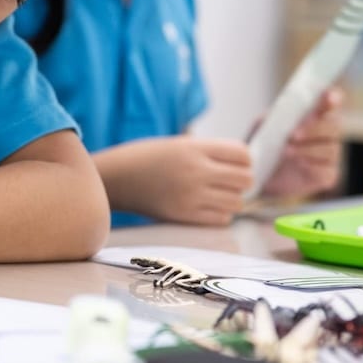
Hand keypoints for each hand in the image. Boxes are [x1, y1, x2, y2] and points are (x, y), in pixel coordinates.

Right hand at [115, 135, 251, 225]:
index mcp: (195, 149)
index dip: (245, 160)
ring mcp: (191, 196)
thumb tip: (244, 166)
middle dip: (242, 180)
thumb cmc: (149, 158)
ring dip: (232, 198)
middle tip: (231, 180)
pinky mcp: (184, 216)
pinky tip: (207, 206)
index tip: (237, 163)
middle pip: (245, 179)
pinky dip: (220, 213)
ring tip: (217, 194)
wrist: (117, 177)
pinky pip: (221, 219)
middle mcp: (196, 171)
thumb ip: (210, 153)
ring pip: (236, 202)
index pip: (242, 154)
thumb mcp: (180, 144)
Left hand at [261, 85, 344, 199]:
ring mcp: (329, 155)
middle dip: (314, 129)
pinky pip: (326, 169)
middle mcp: (326, 134)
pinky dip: (311, 166)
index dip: (333, 98)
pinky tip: (298, 165)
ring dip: (308, 149)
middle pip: (333, 126)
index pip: (330, 103)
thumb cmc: (262, 145)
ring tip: (286, 151)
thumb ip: (274, 116)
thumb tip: (283, 109)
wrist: (257, 176)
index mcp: (313, 116)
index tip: (329, 98)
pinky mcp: (327, 175)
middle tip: (293, 135)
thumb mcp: (262, 127)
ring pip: (329, 149)